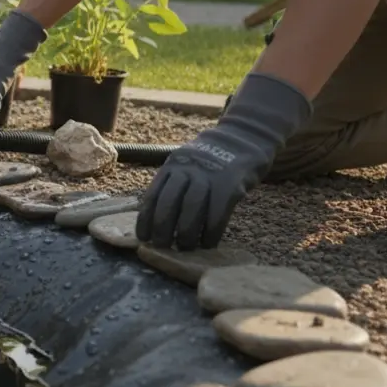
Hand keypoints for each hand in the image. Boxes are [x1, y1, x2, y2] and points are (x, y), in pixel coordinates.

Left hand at [136, 73, 312, 250]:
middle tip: (161, 246)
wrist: (243, 138)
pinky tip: (208, 243)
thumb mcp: (186, 165)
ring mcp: (209, 175)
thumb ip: (172, 185)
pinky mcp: (230, 183)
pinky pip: (218, 211)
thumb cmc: (210, 162)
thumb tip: (156, 218)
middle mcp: (187, 169)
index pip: (153, 194)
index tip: (143, 237)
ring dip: (186, 232)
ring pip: (192, 207)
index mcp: (172, 166)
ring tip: (184, 248)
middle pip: (169, 201)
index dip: (146, 218)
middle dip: (163, 227)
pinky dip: (211, 230)